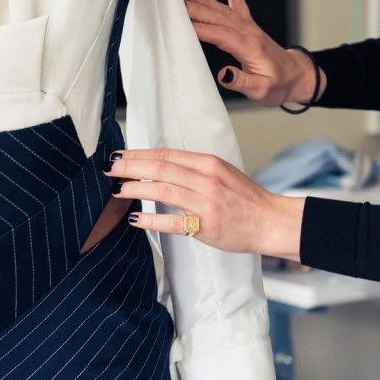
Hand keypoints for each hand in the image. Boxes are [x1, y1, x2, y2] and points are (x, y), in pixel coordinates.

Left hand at [106, 148, 304, 259]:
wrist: (270, 221)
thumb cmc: (244, 199)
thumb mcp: (221, 173)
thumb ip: (193, 169)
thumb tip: (160, 166)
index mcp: (208, 163)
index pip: (166, 154)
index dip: (139, 154)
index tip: (119, 155)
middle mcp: (207, 179)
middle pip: (160, 168)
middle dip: (130, 167)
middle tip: (110, 169)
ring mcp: (206, 202)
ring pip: (163, 190)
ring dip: (135, 189)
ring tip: (117, 190)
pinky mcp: (206, 225)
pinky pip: (172, 221)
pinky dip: (151, 219)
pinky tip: (135, 218)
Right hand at [185, 0, 324, 105]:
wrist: (296, 76)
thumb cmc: (278, 85)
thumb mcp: (261, 90)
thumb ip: (242, 82)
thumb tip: (223, 74)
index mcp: (249, 48)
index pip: (220, 35)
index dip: (200, 30)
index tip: (182, 25)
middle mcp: (248, 32)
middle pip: (218, 17)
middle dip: (195, 11)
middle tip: (174, 5)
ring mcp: (249, 25)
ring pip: (222, 8)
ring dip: (204, 0)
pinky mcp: (249, 24)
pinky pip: (239, 1)